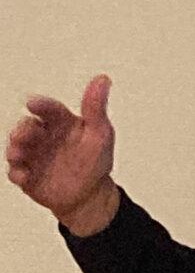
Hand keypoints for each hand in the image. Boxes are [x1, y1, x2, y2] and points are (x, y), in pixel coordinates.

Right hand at [6, 75, 119, 235]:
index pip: (49, 109)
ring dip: (15, 149)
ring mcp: (33, 155)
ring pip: (16, 148)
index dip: (41, 105)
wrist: (90, 194)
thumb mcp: (100, 133)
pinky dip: (17, 173)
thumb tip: (103, 78)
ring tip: (19, 154)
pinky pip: (16, 172)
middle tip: (25, 135)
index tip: (33, 103)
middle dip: (22, 129)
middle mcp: (44, 136)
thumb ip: (96, 107)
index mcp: (62, 122)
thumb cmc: (96, 159)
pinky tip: (24, 176)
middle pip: (27, 127)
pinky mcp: (27, 174)